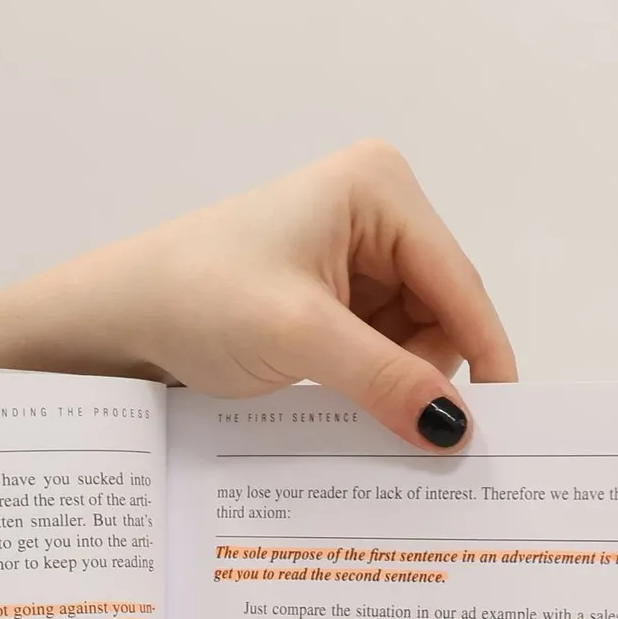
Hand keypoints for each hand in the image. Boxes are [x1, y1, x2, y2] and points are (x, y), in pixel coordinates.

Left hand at [0, 140, 515, 448]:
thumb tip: (456, 430)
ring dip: (390, 384)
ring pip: (412, 341)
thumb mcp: (301, 340)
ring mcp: (352, 257)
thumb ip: (386, 381)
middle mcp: (374, 213)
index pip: (460, 282)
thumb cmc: (195, 299)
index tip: (502, 424)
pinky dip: (367, 386)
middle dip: (421, 371)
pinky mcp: (329, 300)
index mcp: (379, 188)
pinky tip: (336, 403)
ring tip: (338, 403)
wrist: (115, 321)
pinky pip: (377, 352)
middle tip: (390, 422)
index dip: (484, 354)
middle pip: (443, 313)